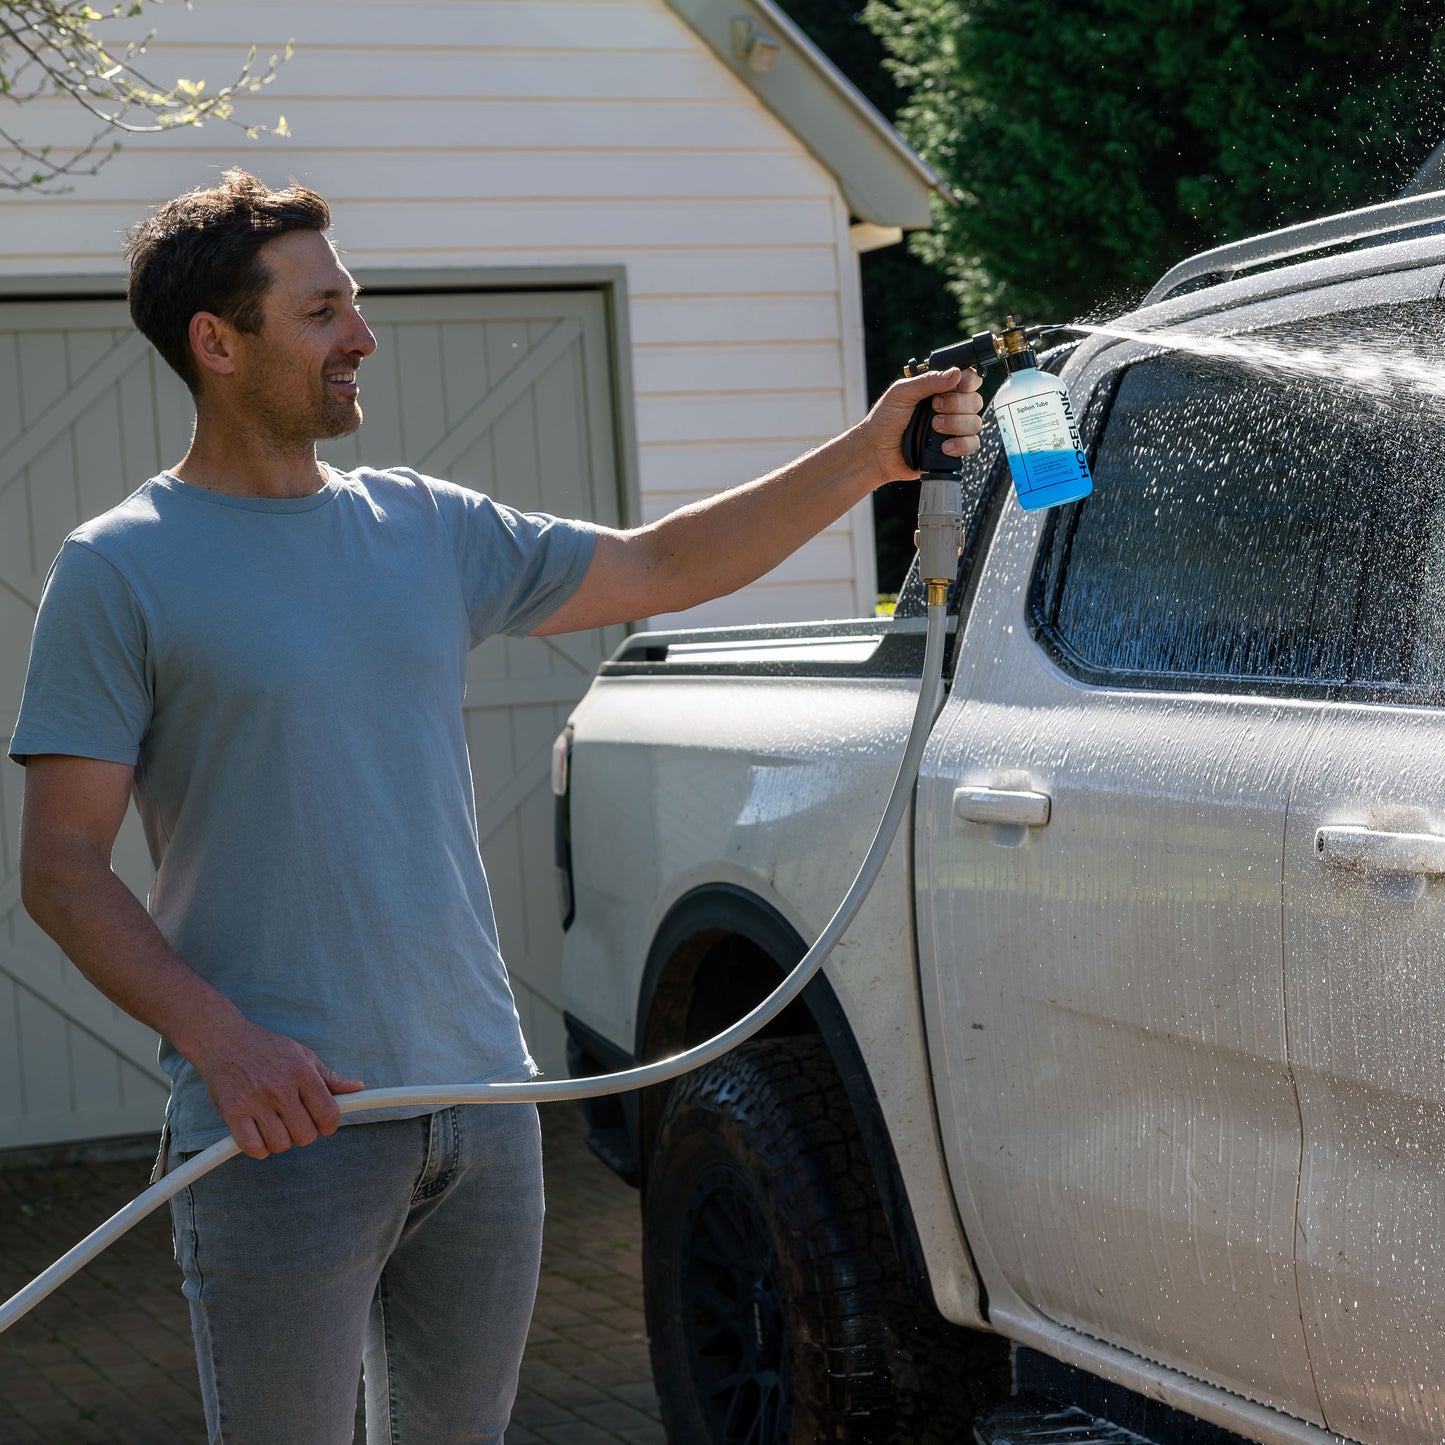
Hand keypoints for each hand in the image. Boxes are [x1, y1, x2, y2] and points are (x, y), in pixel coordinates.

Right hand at [190, 1014, 365, 1159]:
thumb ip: (329, 1077)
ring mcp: (255, 1101)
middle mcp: (280, 1088)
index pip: (328, 1114)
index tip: (324, 1124)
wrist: (223, 1039)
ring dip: (281, 1140)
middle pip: (306, 1134)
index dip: (330, 1125)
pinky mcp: (232, 1113)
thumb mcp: (303, 1055)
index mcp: (302, 1072)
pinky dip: (260, 1148)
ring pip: (281, 1144)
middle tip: (296, 1121)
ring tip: (277, 1125)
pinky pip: (254, 1148)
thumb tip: (356, 1088)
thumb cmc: (266, 1048)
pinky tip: (260, 1134)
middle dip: (305, 1133)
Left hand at [859, 366, 984, 486]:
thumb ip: (927, 382)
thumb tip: (955, 372)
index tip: (957, 386)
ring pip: (975, 422)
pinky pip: (972, 444)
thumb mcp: (901, 394)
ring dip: (956, 424)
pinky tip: (944, 446)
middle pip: (975, 400)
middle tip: (934, 408)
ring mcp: (952, 428)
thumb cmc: (884, 421)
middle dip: (956, 405)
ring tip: (934, 427)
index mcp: (939, 389)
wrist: (875, 452)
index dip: (968, 381)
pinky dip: (961, 445)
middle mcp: (949, 407)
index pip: (968, 379)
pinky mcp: (952, 448)